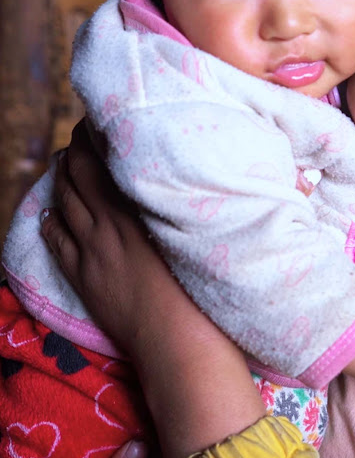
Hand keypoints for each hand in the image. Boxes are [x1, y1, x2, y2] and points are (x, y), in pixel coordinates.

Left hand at [40, 119, 194, 358]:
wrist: (177, 337)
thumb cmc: (201, 285)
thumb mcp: (199, 233)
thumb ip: (183, 204)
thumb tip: (181, 180)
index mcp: (140, 210)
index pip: (109, 162)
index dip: (98, 138)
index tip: (100, 120)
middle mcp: (110, 224)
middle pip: (81, 177)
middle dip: (77, 151)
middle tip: (79, 133)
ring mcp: (93, 250)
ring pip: (65, 203)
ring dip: (62, 179)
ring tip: (63, 162)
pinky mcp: (83, 275)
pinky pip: (56, 241)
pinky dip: (50, 221)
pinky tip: (49, 213)